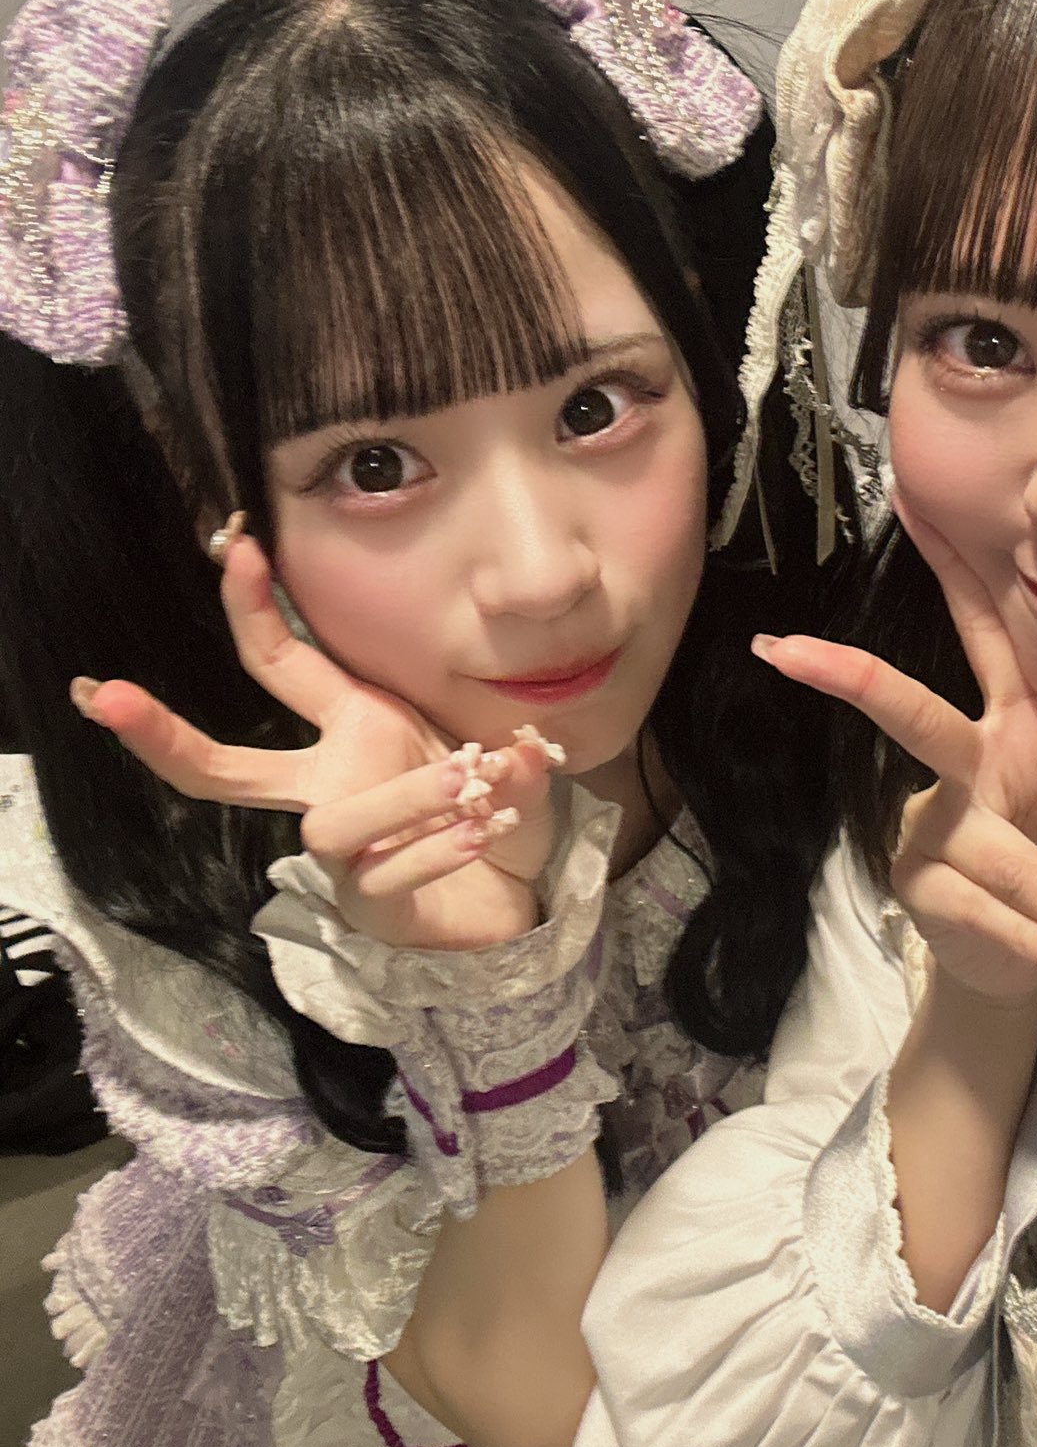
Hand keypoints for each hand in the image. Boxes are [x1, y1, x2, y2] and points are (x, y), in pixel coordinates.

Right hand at [71, 528, 558, 950]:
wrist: (512, 898)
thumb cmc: (490, 814)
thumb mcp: (507, 759)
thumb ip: (510, 750)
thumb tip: (520, 748)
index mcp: (352, 726)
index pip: (279, 663)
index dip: (252, 606)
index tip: (237, 544)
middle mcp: (330, 783)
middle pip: (226, 768)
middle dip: (165, 734)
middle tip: (107, 698)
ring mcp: (340, 848)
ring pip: (332, 822)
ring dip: (402, 797)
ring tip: (471, 784)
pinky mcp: (365, 902)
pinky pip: (383, 873)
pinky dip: (437, 850)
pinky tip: (481, 833)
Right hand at [753, 498, 1036, 1002]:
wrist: (1031, 956)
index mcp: (1016, 724)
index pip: (985, 635)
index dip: (956, 571)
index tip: (913, 500)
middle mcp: (968, 765)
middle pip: (912, 715)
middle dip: (855, 679)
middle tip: (787, 651)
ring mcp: (934, 827)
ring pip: (999, 858)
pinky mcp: (923, 888)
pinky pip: (991, 915)